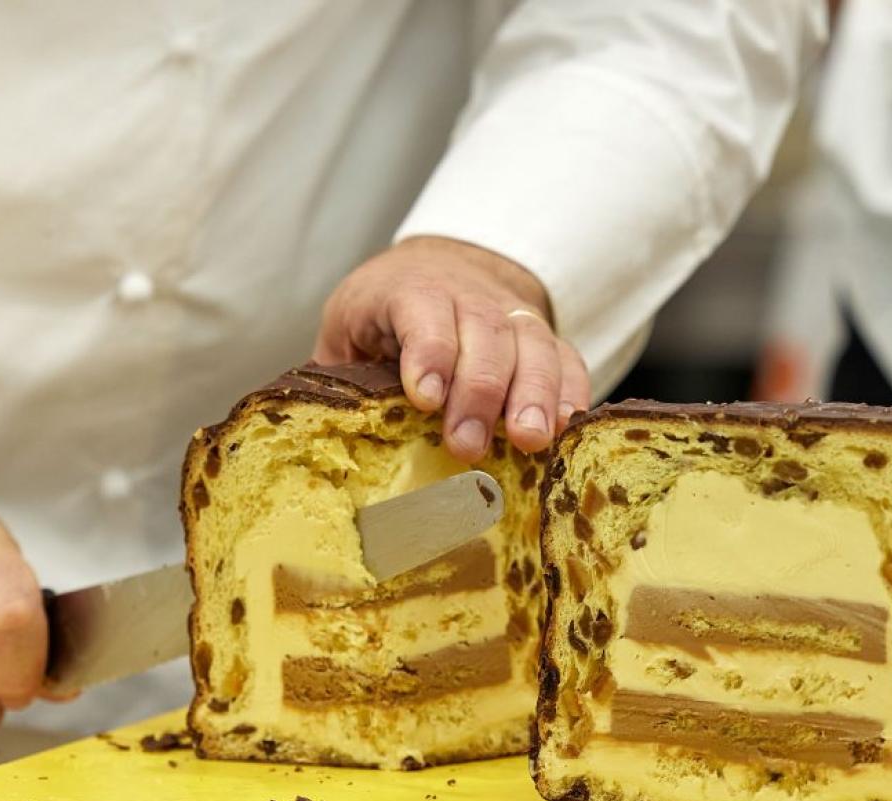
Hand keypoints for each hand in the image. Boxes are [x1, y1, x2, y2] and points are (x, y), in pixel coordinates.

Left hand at [313, 236, 588, 460]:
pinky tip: (567, 426)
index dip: (429, 353)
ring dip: (533, 395)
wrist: (441, 265)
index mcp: (407, 289)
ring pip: (531, 345)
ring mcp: (510, 312)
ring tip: (529, 441)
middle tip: (468, 445)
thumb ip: (340, 373)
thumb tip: (321, 432)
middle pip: (483, 334)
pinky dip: (570, 390)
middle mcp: (466, 294)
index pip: (424, 311)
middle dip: (479, 392)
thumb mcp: (347, 328)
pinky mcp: (541, 335)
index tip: (426, 399)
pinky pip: (566, 357)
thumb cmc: (382, 311)